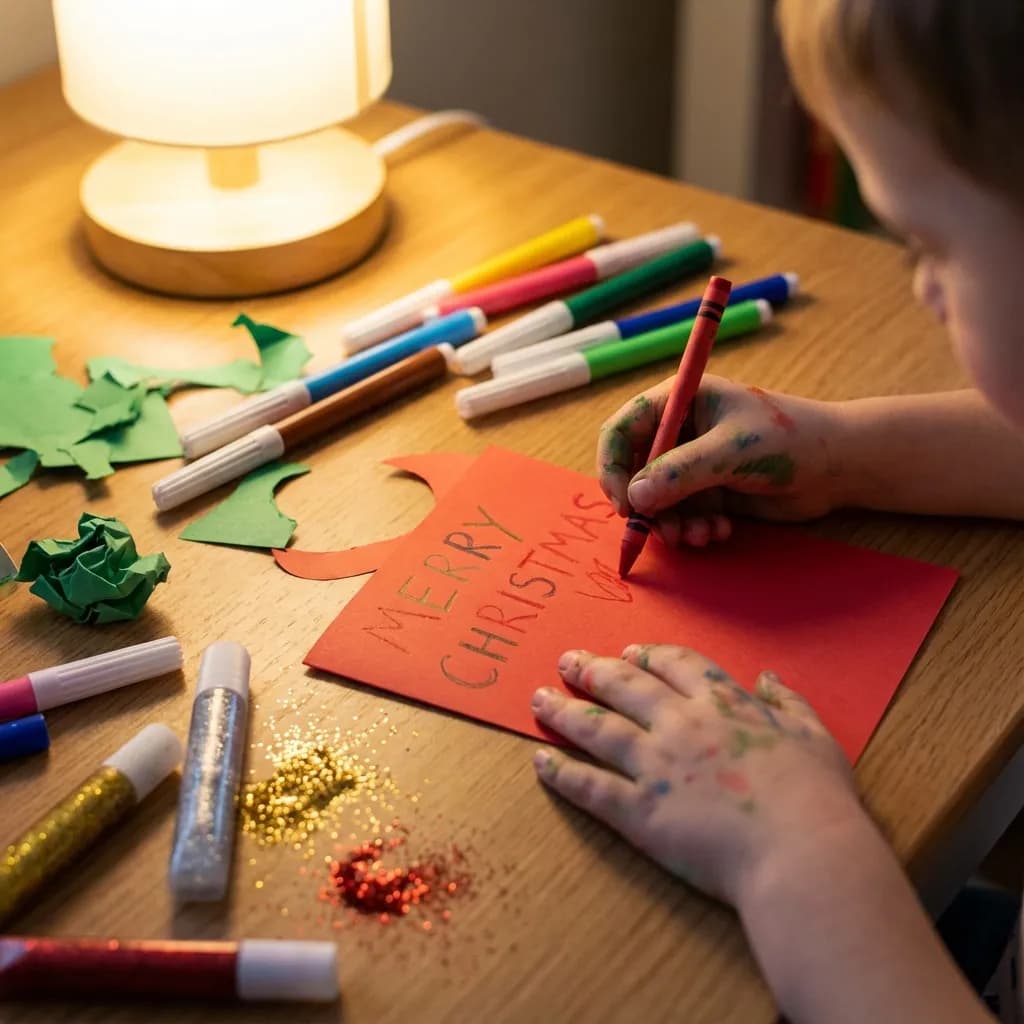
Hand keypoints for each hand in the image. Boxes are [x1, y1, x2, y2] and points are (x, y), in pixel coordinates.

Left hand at [531, 644, 862, 905]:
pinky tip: (540, 760)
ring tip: (539, 698)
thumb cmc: (819, 799)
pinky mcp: (641, 812)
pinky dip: (562, 772)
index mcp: (724, 705)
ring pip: (598, 728)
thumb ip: (790, 703)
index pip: (677, 666)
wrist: (803, 853)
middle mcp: (682, 725)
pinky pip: (591, 787)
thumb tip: (769, 677)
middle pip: (626, 687)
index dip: (649, 657)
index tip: (629, 653)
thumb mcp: (816, 737)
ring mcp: (657, 767)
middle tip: (568, 660)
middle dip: (593, 670)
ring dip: (564, 711)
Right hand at [596, 375, 848, 546]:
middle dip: (647, 505)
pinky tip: (718, 533)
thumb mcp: (732, 452)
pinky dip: (693, 528)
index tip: (623, 502)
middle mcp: (681, 430)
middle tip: (663, 532)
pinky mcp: (710, 489)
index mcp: (680, 400)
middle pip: (635, 470)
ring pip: (659, 500)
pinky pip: (683, 514)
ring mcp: (695, 461)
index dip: (613, 465)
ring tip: (698, 537)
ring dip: (672, 524)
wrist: (841, 466)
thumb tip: (634, 498)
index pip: (623, 429)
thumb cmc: (791, 440)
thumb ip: (680, 473)